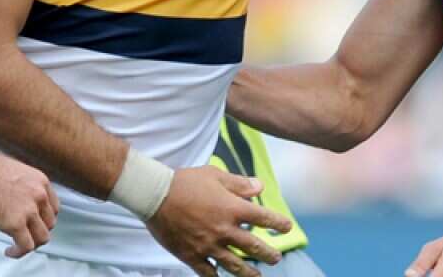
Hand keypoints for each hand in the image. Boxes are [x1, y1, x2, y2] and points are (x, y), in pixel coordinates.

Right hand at [0, 149, 59, 257]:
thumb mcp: (16, 173)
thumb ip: (24, 188)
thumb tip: (18, 204)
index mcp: (41, 182)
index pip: (53, 208)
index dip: (43, 219)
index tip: (31, 224)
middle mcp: (40, 196)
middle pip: (50, 224)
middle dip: (37, 232)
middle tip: (22, 236)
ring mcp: (29, 210)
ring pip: (42, 238)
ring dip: (30, 244)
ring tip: (16, 246)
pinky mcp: (16, 223)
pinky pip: (26, 246)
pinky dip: (19, 252)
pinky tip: (8, 251)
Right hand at [146, 166, 292, 276]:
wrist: (155, 195)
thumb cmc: (185, 182)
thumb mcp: (214, 175)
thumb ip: (239, 183)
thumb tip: (260, 186)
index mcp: (232, 208)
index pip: (264, 218)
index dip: (278, 223)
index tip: (288, 227)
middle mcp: (224, 230)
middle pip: (254, 247)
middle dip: (269, 254)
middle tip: (276, 258)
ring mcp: (209, 245)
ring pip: (235, 265)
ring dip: (249, 272)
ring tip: (258, 276)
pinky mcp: (192, 255)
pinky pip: (208, 272)